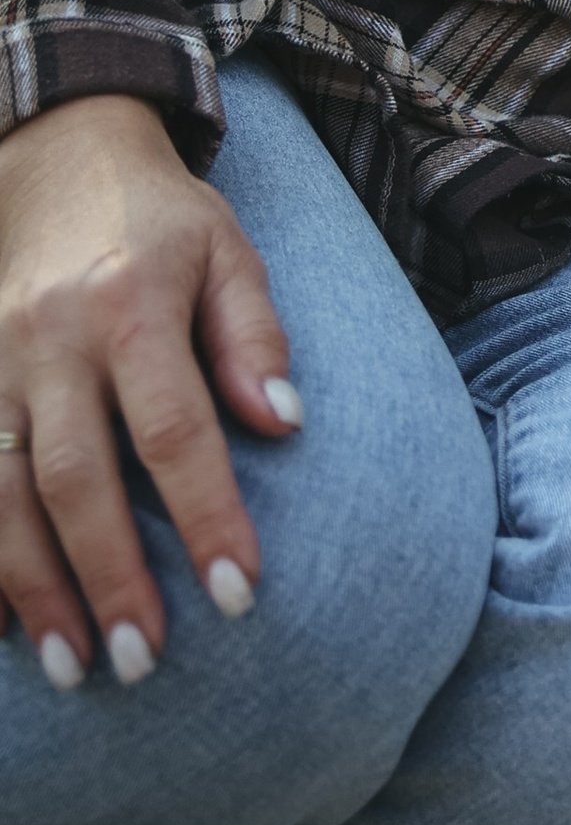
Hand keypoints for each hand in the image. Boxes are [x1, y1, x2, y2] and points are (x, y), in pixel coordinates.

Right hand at [0, 95, 301, 685]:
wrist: (54, 156)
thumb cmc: (160, 220)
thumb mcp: (228, 251)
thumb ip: (255, 335)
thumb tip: (285, 422)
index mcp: (131, 304)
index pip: (175, 428)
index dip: (205, 515)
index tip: (238, 592)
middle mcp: (49, 339)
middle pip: (75, 476)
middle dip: (109, 577)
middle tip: (146, 662)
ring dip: (32, 588)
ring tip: (75, 668)